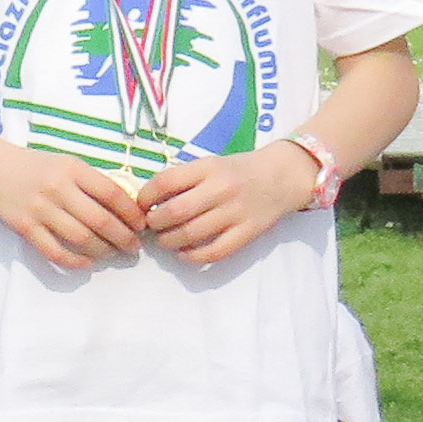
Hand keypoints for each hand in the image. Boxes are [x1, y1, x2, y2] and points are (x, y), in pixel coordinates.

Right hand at [0, 147, 150, 272]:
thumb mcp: (68, 164)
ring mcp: (40, 210)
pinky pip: (55, 252)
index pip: (112, 194)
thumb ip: (93, 183)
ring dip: (103, 251)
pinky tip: (87, 262)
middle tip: (134, 247)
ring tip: (113, 254)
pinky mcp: (25, 228)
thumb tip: (127, 209)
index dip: (131, 213)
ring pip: (81, 239)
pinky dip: (75, 262)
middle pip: (100, 221)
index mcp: (72, 169)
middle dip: (123, 238)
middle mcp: (57, 188)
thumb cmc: (38, 168)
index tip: (141, 225)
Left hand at [137, 140, 313, 267]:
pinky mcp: (247, 232)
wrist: (281, 176)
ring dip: (169, 241)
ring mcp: (235, 212)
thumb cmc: (238, 171)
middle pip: (175, 211)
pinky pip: (214, 252)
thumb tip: (148, 202)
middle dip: (155, 222)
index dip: (145, 196)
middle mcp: (221, 188)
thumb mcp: (210, 164)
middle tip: (151, 225)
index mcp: (208, 167)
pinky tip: (184, 254)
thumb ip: (183, 179)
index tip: (141, 204)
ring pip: (191, 234)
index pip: (166, 182)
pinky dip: (193, 257)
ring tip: (164, 240)